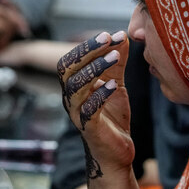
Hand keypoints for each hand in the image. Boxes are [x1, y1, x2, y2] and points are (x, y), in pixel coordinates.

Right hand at [58, 31, 131, 177]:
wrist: (116, 154)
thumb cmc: (112, 119)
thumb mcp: (117, 85)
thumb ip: (117, 63)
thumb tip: (121, 35)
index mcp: (74, 87)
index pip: (69, 60)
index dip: (86, 46)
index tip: (108, 34)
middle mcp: (71, 99)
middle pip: (67, 69)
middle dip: (86, 51)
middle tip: (108, 38)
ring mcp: (78, 114)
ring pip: (75, 87)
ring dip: (95, 68)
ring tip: (115, 56)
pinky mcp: (89, 129)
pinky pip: (89, 109)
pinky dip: (100, 95)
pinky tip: (115, 85)